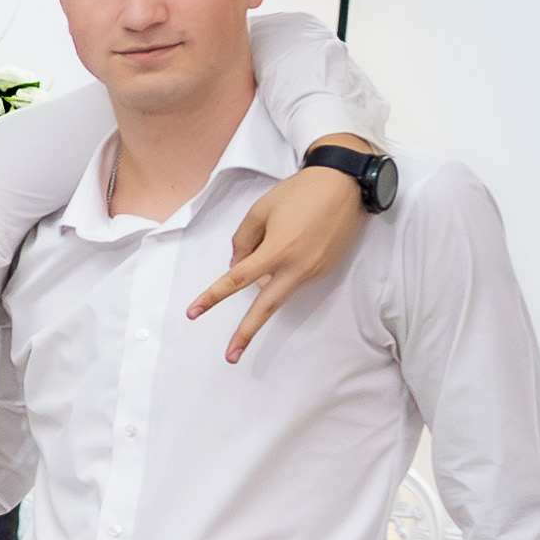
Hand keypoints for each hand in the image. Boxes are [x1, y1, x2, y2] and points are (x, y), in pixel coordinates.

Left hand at [184, 159, 374, 360]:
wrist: (345, 183)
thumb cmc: (300, 191)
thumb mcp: (259, 211)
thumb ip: (242, 241)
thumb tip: (237, 266)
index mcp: (277, 251)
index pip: (236, 281)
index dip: (212, 297)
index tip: (194, 312)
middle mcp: (298, 267)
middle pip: (265, 307)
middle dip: (247, 332)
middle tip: (231, 356)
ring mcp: (314, 270)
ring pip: (279, 290)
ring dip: (266, 283)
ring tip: (283, 234)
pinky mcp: (326, 268)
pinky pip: (295, 278)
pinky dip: (283, 271)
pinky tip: (292, 241)